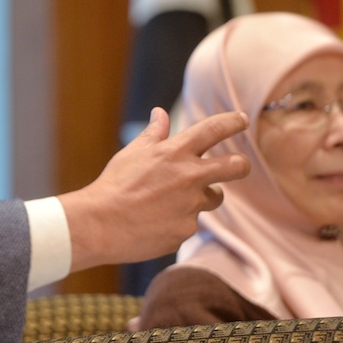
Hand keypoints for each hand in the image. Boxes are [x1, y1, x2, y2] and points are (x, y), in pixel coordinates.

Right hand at [58, 107, 248, 272]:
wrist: (100, 224)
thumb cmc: (114, 184)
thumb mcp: (133, 153)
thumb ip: (154, 134)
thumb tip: (160, 112)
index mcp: (175, 152)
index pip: (214, 129)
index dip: (233, 121)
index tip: (242, 119)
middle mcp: (189, 176)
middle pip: (236, 166)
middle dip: (241, 164)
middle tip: (239, 165)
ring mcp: (191, 206)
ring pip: (212, 198)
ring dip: (201, 197)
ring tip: (171, 201)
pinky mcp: (186, 230)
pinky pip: (190, 223)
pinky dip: (177, 221)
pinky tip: (154, 223)